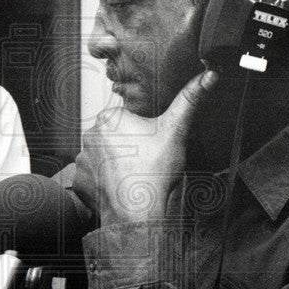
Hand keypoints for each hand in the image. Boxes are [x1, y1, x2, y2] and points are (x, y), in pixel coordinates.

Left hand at [74, 69, 217, 225]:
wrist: (137, 212)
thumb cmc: (154, 173)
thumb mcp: (176, 131)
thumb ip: (189, 101)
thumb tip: (209, 75)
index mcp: (110, 118)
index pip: (127, 120)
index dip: (142, 134)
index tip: (150, 147)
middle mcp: (90, 135)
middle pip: (113, 138)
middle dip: (127, 148)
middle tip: (143, 163)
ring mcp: (82, 159)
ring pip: (102, 157)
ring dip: (114, 165)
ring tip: (132, 176)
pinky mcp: (79, 180)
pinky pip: (93, 177)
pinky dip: (104, 182)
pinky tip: (119, 186)